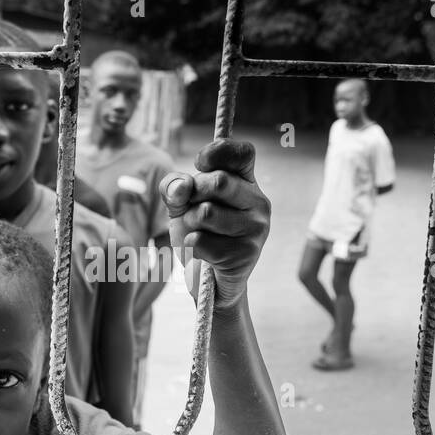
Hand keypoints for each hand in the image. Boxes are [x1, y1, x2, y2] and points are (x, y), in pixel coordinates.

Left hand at [161, 138, 268, 309]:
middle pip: (218, 181)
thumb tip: (182, 186)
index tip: (199, 164)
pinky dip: (191, 247)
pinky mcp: (246, 253)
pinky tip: (202, 253)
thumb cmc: (198, 236)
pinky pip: (201, 241)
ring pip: (206, 212)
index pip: (243, 153)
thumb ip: (175, 188)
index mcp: (246, 183)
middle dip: (193, 196)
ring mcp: (256, 228)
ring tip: (198, 234)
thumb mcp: (181, 205)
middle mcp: (259, 202)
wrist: (210, 283)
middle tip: (193, 212)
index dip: (218, 151)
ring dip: (190, 224)